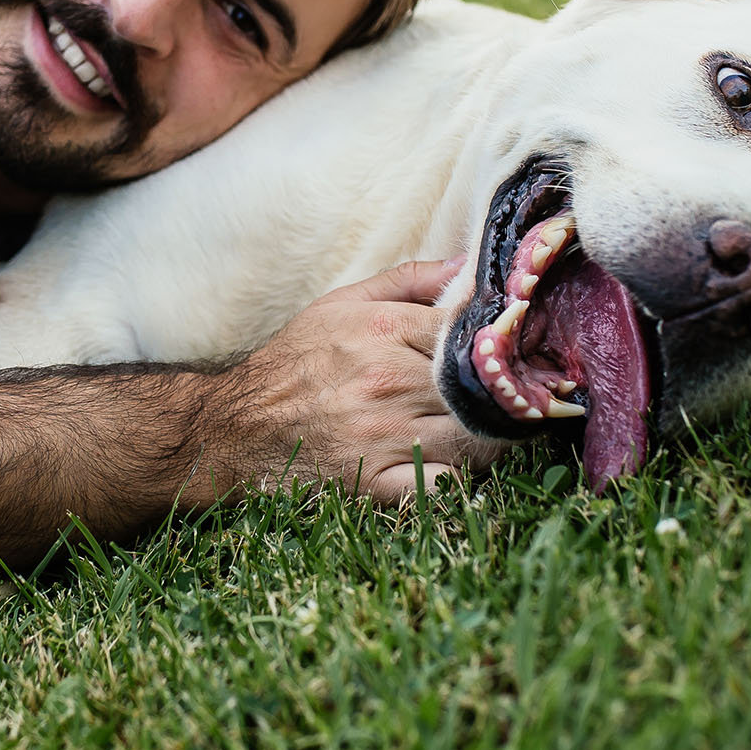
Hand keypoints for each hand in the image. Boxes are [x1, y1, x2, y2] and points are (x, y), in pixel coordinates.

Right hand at [233, 258, 499, 503]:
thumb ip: (409, 279)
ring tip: (487, 432)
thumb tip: (469, 264)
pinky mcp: (376, 482)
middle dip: (504, 394)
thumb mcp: (342, 303)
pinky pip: (444, 486)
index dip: (502, 343)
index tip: (514, 352)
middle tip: (514, 398)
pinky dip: (460, 480)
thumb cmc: (295, 361)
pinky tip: (455, 467)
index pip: (474, 331)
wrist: (236, 427)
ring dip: (490, 439)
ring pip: (474, 439)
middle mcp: (389, 380)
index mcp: (386, 330)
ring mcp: (383, 435)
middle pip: (482, 388)